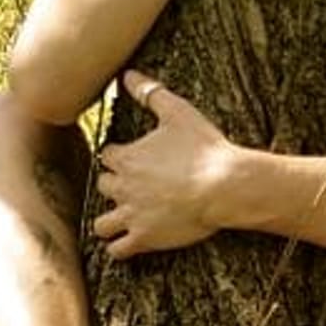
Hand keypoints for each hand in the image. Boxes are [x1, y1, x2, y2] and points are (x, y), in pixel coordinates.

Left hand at [94, 70, 235, 257]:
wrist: (224, 185)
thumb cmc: (204, 147)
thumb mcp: (178, 112)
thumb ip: (150, 92)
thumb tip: (126, 74)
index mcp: (127, 158)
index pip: (106, 157)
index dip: (118, 157)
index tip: (132, 159)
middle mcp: (123, 187)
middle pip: (102, 187)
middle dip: (114, 186)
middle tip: (133, 187)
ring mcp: (132, 215)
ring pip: (101, 225)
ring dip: (110, 222)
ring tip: (124, 219)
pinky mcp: (145, 238)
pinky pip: (117, 250)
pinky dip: (119, 247)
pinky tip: (129, 243)